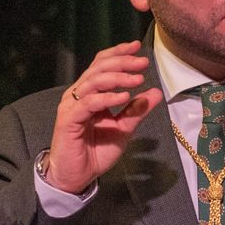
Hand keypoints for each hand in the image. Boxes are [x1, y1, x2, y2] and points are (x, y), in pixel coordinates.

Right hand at [45, 40, 164, 193]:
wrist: (76, 177)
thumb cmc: (95, 152)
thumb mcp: (123, 130)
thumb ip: (136, 111)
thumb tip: (155, 92)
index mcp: (90, 93)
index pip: (102, 65)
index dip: (118, 53)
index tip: (138, 47)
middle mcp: (78, 95)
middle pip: (99, 69)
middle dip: (122, 62)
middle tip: (143, 62)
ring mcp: (72, 106)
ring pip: (93, 82)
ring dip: (117, 78)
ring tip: (138, 79)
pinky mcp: (69, 120)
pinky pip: (89, 103)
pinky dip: (107, 98)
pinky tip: (124, 97)